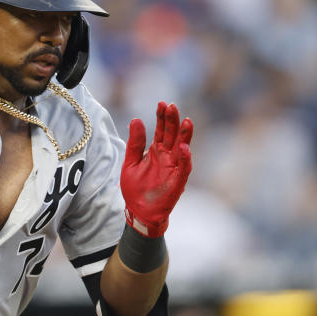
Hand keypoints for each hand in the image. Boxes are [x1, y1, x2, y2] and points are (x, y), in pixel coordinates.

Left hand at [121, 101, 192, 236]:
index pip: (161, 129)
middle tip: (172, 106)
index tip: (162, 103)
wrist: (138, 212)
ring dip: (185, 135)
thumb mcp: (130, 163)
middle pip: (172, 135)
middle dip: (173, 121)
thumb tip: (136, 119)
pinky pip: (184, 168)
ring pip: (182, 148)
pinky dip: (186, 159)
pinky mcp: (177, 182)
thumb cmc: (135, 189)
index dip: (162, 116)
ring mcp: (174, 168)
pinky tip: (184, 148)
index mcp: (156, 151)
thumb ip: (135, 143)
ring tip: (186, 121)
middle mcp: (167, 157)